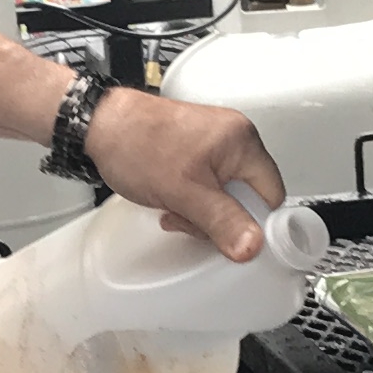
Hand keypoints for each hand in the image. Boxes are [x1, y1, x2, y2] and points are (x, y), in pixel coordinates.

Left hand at [85, 85, 291, 259]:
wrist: (100, 126)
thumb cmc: (136, 144)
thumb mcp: (183, 192)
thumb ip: (221, 221)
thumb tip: (252, 246)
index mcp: (242, 141)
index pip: (272, 195)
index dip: (256, 222)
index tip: (236, 240)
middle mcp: (235, 137)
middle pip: (248, 197)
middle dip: (221, 218)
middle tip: (191, 220)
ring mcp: (216, 143)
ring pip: (225, 195)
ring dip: (202, 212)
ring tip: (175, 208)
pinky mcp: (197, 150)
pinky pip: (208, 186)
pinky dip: (192, 199)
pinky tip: (172, 201)